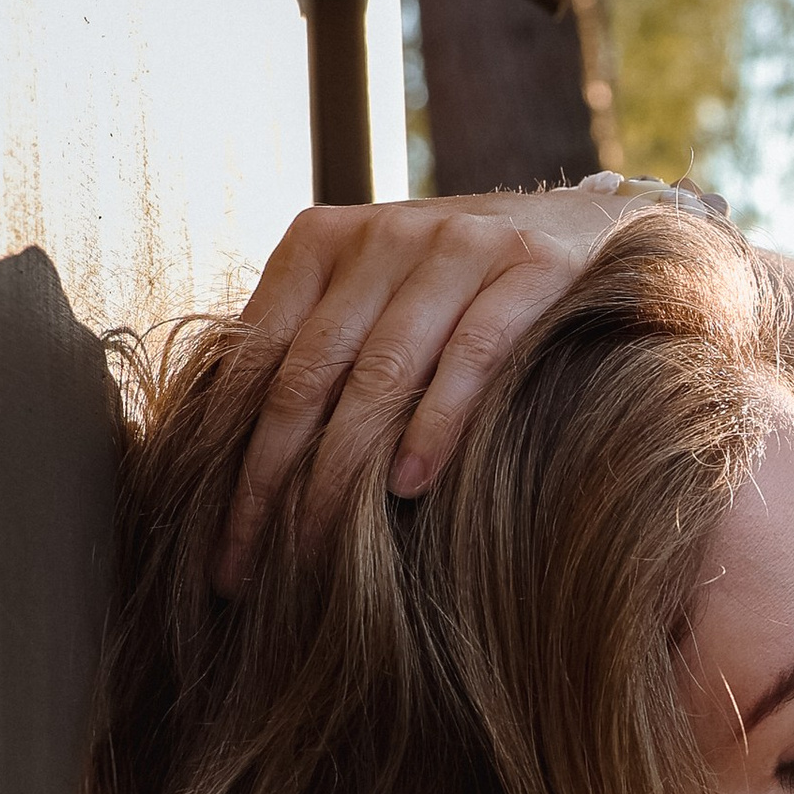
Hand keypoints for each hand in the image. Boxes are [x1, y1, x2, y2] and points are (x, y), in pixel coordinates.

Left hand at [217, 192, 627, 590]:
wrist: (580, 226)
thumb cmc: (454, 289)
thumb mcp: (371, 299)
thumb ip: (309, 349)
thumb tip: (226, 460)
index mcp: (319, 239)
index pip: (254, 355)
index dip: (226, 453)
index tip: (213, 542)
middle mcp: (383, 234)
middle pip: (307, 372)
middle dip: (268, 480)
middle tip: (247, 567)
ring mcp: (460, 246)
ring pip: (381, 370)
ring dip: (342, 469)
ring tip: (315, 547)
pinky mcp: (532, 268)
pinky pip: (473, 355)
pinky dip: (437, 423)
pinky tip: (411, 486)